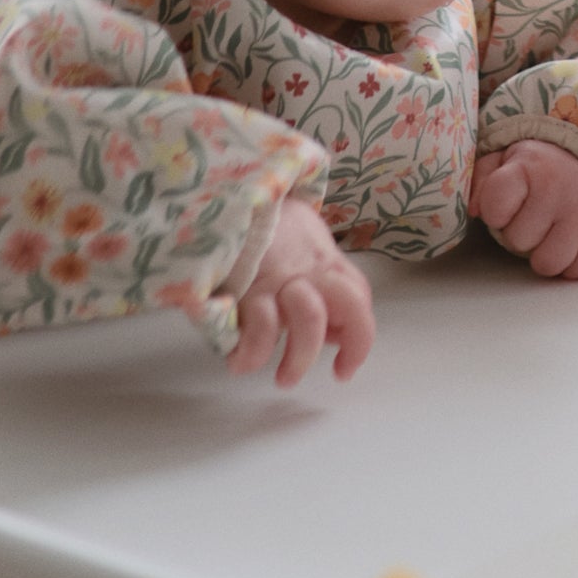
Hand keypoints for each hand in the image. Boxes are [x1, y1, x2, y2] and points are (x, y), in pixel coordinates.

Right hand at [228, 197, 375, 387]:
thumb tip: (335, 329)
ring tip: (283, 379)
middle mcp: (308, 271)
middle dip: (351, 345)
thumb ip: (321, 278)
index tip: (344, 366)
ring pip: (309, 319)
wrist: (218, 199)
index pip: (358, 297)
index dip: (360, 336)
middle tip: (330, 373)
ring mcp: (277, 279)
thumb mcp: (303, 239)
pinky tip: (241, 364)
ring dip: (300, 358)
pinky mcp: (244, 289)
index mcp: (325, 261)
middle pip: (348, 305)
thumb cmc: (263, 225)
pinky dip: (252, 354)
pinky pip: (258, 329)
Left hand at [471, 140, 577, 278]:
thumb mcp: (509, 158)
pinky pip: (576, 272)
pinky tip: (575, 239)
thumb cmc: (546, 168)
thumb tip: (475, 210)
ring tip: (553, 231)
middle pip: (517, 242)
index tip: (509, 202)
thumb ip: (482, 177)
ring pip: (546, 264)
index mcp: (532, 168)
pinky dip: (573, 262)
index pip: (494, 210)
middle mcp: (560, 192)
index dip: (497, 212)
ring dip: (546, 253)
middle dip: (522, 233)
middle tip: (537, 215)